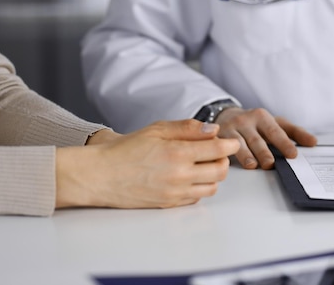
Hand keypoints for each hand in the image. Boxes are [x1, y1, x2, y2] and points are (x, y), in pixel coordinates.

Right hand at [55, 119, 238, 208]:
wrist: (101, 175)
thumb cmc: (126, 150)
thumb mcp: (157, 129)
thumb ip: (187, 128)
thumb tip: (213, 130)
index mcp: (177, 152)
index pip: (218, 150)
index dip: (230, 145)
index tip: (231, 142)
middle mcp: (179, 175)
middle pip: (220, 171)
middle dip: (223, 160)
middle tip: (215, 152)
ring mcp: (175, 192)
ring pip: (212, 187)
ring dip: (213, 175)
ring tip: (202, 165)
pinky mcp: (169, 204)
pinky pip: (196, 198)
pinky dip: (199, 187)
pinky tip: (189, 177)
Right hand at [215, 107, 316, 169]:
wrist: (226, 115)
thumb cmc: (255, 123)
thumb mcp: (275, 123)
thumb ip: (294, 132)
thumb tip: (313, 142)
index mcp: (263, 117)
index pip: (276, 131)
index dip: (284, 143)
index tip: (293, 154)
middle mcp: (247, 121)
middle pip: (257, 139)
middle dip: (264, 151)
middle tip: (271, 163)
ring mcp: (232, 128)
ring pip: (239, 143)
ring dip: (246, 155)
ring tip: (253, 165)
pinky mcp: (219, 137)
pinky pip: (223, 146)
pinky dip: (226, 153)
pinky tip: (228, 162)